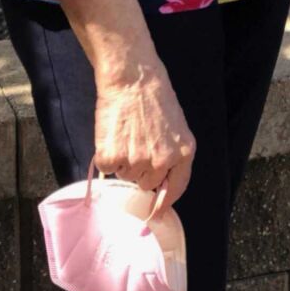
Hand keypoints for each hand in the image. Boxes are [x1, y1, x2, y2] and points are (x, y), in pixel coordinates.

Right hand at [93, 62, 196, 203]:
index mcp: (184, 152)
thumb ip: (173, 153)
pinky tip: (112, 133)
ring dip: (123, 160)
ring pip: (125, 175)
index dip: (165, 202)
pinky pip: (106, 168)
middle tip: (136, 141)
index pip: (177, 187)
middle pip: (145, 183)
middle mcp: (162, 162)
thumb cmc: (154, 95)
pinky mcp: (112, 157)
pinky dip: (106, 154)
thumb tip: (162, 183)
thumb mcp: (176, 125)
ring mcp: (136, 161)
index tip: (157, 212)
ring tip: (126, 132)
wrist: (132, 77)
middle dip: (140, 168)